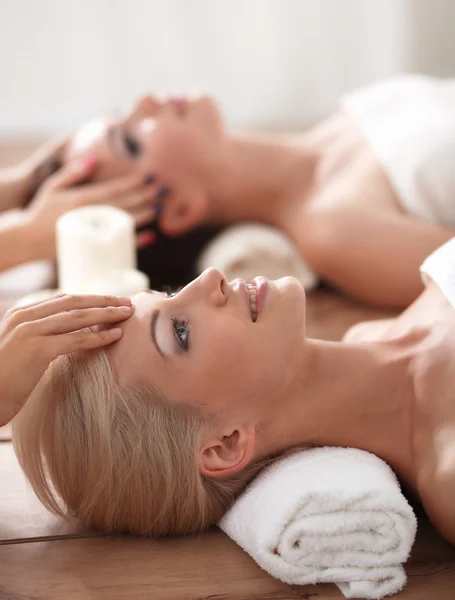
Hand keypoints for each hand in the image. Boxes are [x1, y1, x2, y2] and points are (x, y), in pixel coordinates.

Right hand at [0, 293, 131, 426]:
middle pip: (73, 302)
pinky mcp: (38, 350)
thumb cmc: (3, 379)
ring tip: (127, 314)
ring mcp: (31, 331)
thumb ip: (40, 336)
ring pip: (78, 317)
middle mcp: (25, 317)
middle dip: (103, 301)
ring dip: (106, 314)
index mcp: (21, 313)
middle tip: (127, 302)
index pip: (63, 300)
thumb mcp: (20, 348)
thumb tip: (67, 334)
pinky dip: (99, 336)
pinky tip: (116, 335)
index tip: (111, 301)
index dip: (90, 299)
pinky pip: (76, 340)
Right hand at [25, 157, 157, 258]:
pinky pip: (120, 245)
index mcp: (81, 199)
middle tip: (163, 189)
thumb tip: (94, 159)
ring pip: (125, 223)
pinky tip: (152, 236)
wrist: (28, 240)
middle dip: (145, 196)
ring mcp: (93, 233)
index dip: (133, 182)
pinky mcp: (94, 248)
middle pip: (124, 205)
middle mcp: (90, 216)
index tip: (150, 175)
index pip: (114, 189)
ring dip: (145, 215)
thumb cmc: (41, 211)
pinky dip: (137, 241)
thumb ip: (72, 173)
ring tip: (160, 207)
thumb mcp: (52, 187)